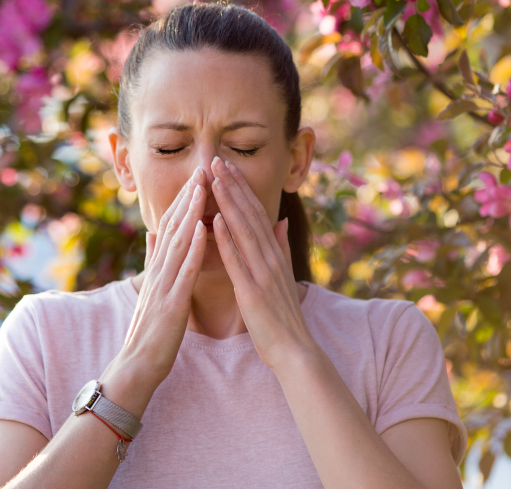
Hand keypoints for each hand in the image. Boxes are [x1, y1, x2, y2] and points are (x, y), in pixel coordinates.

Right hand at [100, 166, 206, 409]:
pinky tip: (202, 228)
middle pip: (174, 226)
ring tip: (202, 187)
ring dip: (190, 212)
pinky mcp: (171, 303)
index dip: (184, 199)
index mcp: (159, 267)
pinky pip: (184, 271)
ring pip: (178, 241)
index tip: (197, 176)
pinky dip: (193, 247)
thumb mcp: (152, 287)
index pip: (172, 226)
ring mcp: (163, 285)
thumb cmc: (150, 328)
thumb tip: (152, 232)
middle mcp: (159, 270)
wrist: (137, 365)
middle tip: (201, 168)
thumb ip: (153, 259)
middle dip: (188, 196)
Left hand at [210, 156, 316, 371]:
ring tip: (215, 179)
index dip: (241, 188)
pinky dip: (227, 239)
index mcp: (274, 253)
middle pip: (249, 214)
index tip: (227, 166)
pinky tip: (215, 221)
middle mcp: (270, 257)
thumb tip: (279, 220)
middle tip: (217, 160)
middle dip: (233, 185)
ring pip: (244, 230)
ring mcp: (262, 272)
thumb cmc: (283, 314)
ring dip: (229, 203)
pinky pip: (237, 261)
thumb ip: (280, 245)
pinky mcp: (252, 291)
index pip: (255, 213)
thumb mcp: (283, 274)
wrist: (294, 350)